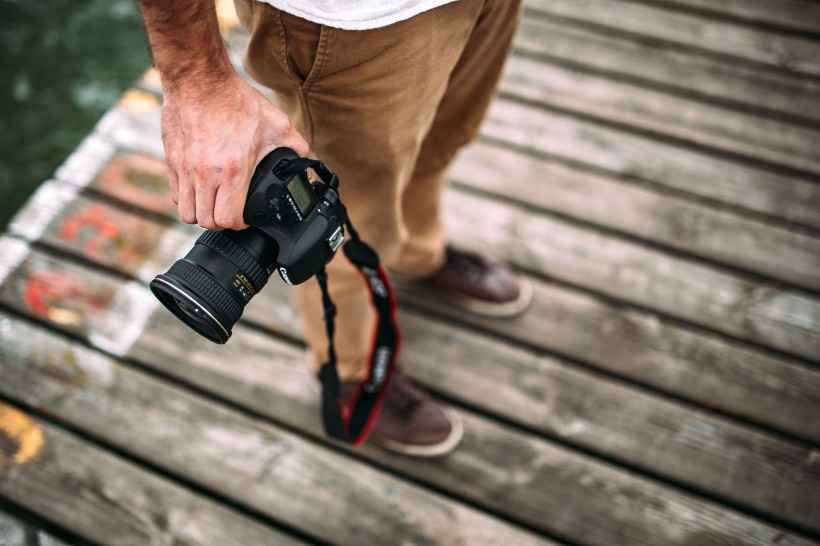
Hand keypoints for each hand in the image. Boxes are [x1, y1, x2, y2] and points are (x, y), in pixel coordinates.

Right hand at [161, 74, 308, 229]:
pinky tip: (200, 190)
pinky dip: (188, 199)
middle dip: (221, 222)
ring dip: (202, 214)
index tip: (246, 217)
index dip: (240, 225)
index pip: (229, 219)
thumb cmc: (236, 101)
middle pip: (207, 221)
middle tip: (231, 212)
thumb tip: (307, 162)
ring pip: (187, 213)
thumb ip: (296, 147)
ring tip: (214, 204)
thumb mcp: (277, 124)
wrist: (199, 79)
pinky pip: (176, 195)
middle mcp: (206, 174)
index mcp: (233, 170)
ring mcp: (185, 169)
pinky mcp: (171, 161)